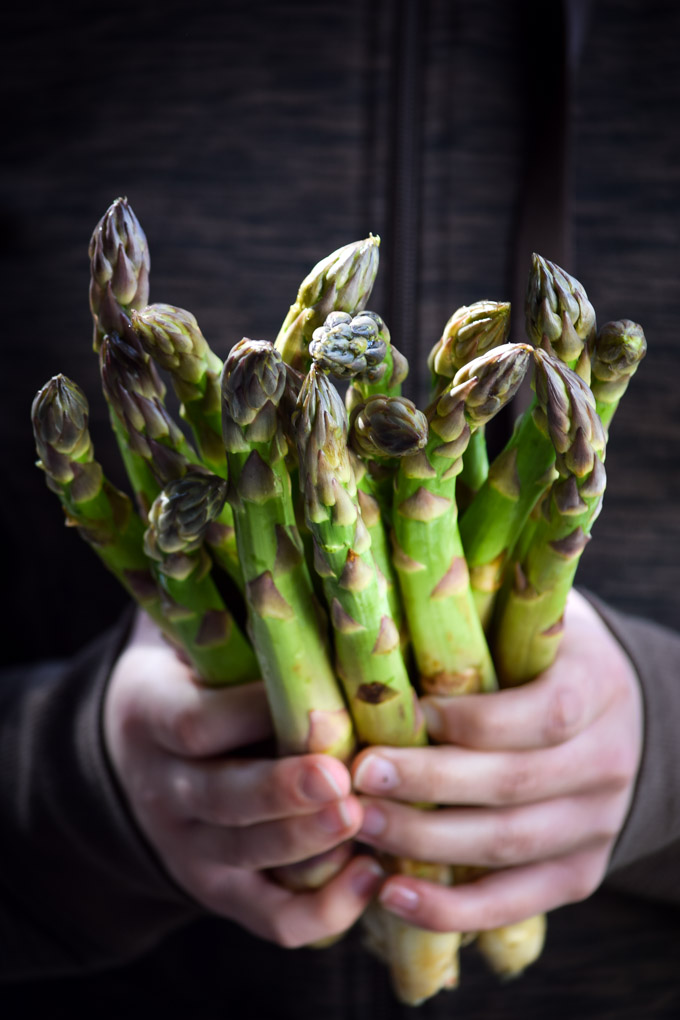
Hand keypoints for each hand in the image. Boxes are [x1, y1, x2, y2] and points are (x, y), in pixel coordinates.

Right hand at [104, 611, 381, 947]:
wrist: (135, 758)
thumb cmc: (186, 673)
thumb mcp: (178, 630)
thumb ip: (215, 601)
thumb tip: (270, 533)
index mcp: (150, 715)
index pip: (195, 723)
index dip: (249, 714)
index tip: (315, 698)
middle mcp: (164, 788)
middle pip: (222, 798)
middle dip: (283, 792)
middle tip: (341, 780)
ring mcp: (189, 847)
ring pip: (247, 858)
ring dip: (307, 846)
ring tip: (364, 824)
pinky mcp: (220, 890)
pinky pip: (268, 917)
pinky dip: (319, 911)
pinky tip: (368, 876)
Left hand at [351, 590, 642, 931]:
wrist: (615, 713)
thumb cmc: (545, 655)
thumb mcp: (532, 617)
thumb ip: (482, 610)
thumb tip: (397, 587)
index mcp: (598, 687)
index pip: (542, 714)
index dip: (472, 719)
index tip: (407, 712)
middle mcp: (609, 761)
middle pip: (515, 783)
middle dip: (429, 783)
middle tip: (360, 775)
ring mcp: (598, 823)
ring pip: (509, 845)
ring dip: (427, 844)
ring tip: (362, 829)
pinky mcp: (580, 871)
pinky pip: (517, 901)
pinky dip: (453, 909)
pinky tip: (394, 895)